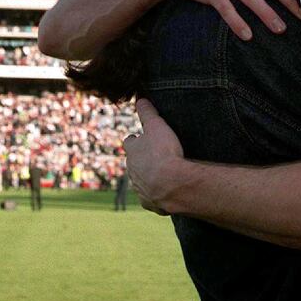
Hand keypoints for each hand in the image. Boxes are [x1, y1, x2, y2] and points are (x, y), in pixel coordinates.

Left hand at [123, 99, 184, 214]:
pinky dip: (156, 193)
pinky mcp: (148, 202)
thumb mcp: (156, 126)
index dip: (135, 139)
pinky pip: (150, 197)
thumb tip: (140, 98)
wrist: (171, 184)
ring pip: (140, 180)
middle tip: (154, 156)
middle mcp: (131, 170)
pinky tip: (166, 192)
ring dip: (148, 176)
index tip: (140, 137)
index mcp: (132, 150)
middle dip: (141, 159)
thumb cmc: (163, 152)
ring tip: (162, 174)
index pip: (129, 142)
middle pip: (133, 162)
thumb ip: (147, 112)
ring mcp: (139, 187)